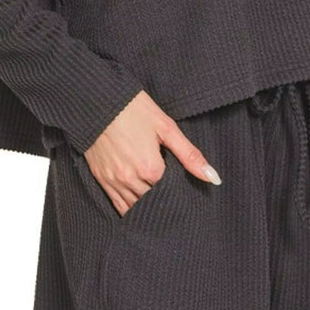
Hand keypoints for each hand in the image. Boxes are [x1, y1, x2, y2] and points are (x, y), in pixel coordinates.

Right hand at [82, 90, 221, 215]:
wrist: (96, 99)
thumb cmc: (133, 109)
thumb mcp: (166, 128)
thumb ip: (190, 156)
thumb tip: (213, 178)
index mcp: (151, 168)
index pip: (171, 193)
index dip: (179, 192)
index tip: (184, 188)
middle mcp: (131, 179)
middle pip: (154, 202)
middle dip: (164, 201)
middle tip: (174, 199)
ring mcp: (114, 182)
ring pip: (135, 208)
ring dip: (148, 208)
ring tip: (159, 204)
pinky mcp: (102, 180)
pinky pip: (118, 205)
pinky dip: (129, 210)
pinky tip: (139, 209)